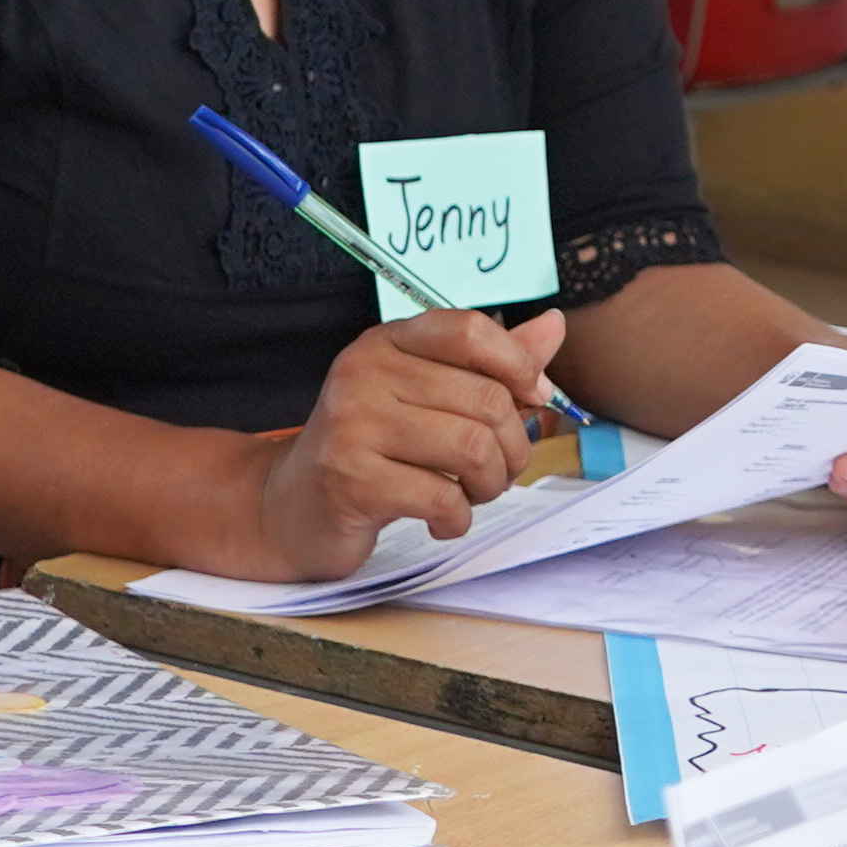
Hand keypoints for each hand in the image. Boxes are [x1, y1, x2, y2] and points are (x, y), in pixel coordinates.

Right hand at [253, 308, 565, 574]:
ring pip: (471, 448)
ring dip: (491, 484)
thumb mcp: (425, 395)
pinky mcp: (351, 480)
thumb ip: (490, 365)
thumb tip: (554, 326)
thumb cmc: (371, 449)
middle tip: (497, 471)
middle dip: (512, 447)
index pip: (471, 331)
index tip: (532, 399)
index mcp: (387, 342)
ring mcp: (353, 425)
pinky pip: (442, 499)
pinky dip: (457, 519)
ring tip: (472, 495)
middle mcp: (364, 373)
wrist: (292, 506)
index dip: (518, 367)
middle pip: (485, 399)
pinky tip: (441, 520)